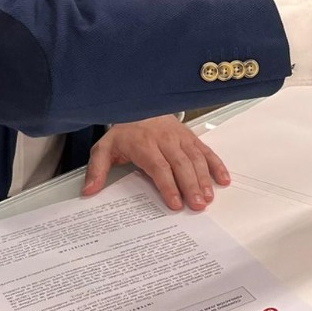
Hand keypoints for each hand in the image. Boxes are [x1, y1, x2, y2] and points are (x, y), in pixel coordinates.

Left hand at [82, 114, 229, 210]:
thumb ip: (97, 170)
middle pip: (181, 165)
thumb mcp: (104, 148)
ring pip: (196, 159)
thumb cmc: (124, 131)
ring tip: (209, 197)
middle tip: (198, 205)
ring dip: (204, 179)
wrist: (138, 105)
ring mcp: (180, 138)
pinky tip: (223, 179)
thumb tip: (89, 191)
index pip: (159, 167)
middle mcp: (165, 140)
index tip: (175, 202)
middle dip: (191, 186)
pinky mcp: (190, 137)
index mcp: (144, 144)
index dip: (168, 186)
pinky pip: (206, 151)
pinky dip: (216, 165)